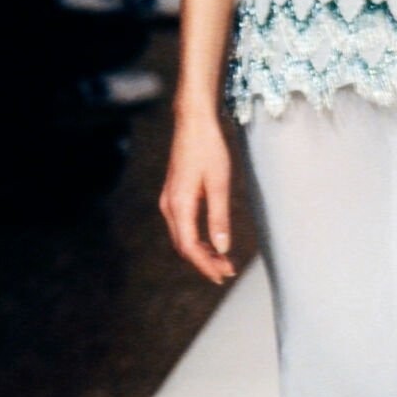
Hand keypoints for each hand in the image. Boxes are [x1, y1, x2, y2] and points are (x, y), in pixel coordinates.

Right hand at [159, 108, 237, 284]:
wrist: (194, 122)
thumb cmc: (209, 149)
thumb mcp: (220, 184)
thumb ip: (220, 218)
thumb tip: (222, 248)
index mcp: (180, 205)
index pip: (190, 247)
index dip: (206, 265)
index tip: (223, 275)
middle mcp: (169, 206)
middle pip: (183, 246)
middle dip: (204, 262)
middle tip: (226, 272)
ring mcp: (169, 200)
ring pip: (182, 237)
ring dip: (200, 252)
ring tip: (222, 261)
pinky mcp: (174, 195)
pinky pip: (182, 226)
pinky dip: (196, 238)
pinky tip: (211, 241)